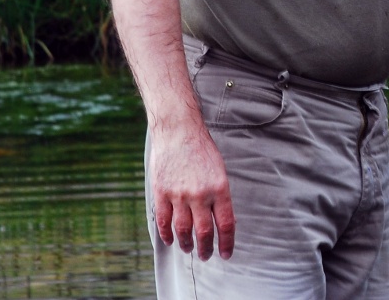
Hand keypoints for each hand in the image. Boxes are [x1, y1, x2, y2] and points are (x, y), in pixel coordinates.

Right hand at [148, 125, 235, 259]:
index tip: (226, 253)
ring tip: (189, 250)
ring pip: (183, 230)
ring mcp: (179, 194)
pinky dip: (167, 234)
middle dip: (206, 249)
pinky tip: (171, 240)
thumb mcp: (220, 171)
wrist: (179, 132)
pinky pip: (164, 221)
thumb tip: (224, 220)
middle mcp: (200, 194)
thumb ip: (220, 196)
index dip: (227, 243)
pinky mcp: (161, 192)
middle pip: (204, 232)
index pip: (226, 224)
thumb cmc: (202, 150)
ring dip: (186, 244)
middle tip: (206, 256)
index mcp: (220, 188)